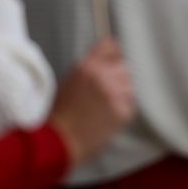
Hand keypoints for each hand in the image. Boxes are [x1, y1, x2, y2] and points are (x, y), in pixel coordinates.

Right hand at [48, 39, 133, 165]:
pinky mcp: (123, 109)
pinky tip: (105, 118)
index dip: (112, 55)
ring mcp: (114, 92)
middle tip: (102, 94)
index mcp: (86, 66)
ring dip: (120, 94)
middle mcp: (102, 75)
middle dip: (116, 78)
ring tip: (101, 108)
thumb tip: (110, 58)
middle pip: (122, 67)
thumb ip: (91, 67)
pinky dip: (121, 110)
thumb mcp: (71, 81)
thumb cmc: (61, 114)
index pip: (110, 46)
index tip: (113, 60)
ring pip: (128, 85)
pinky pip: (129, 103)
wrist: (58, 141)